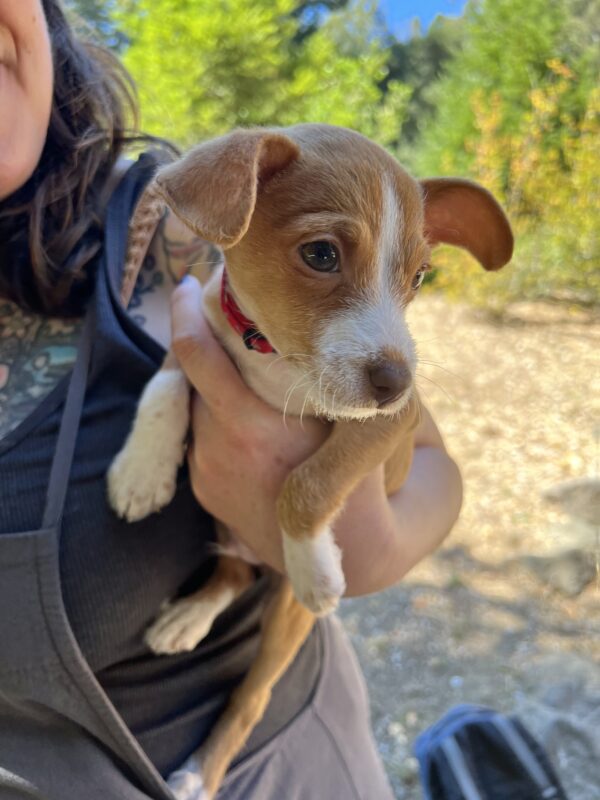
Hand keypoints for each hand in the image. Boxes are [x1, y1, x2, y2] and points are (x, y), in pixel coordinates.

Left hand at [171, 276, 461, 593]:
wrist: (352, 549)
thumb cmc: (365, 473)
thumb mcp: (361, 417)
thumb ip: (327, 374)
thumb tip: (302, 320)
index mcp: (253, 428)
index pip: (196, 355)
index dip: (186, 312)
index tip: (190, 286)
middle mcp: (220, 450)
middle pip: (190, 378)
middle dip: (204, 346)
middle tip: (223, 319)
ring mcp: (208, 473)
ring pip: (195, 408)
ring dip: (211, 386)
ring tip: (244, 375)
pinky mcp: (204, 492)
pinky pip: (201, 438)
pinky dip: (216, 419)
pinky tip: (248, 419)